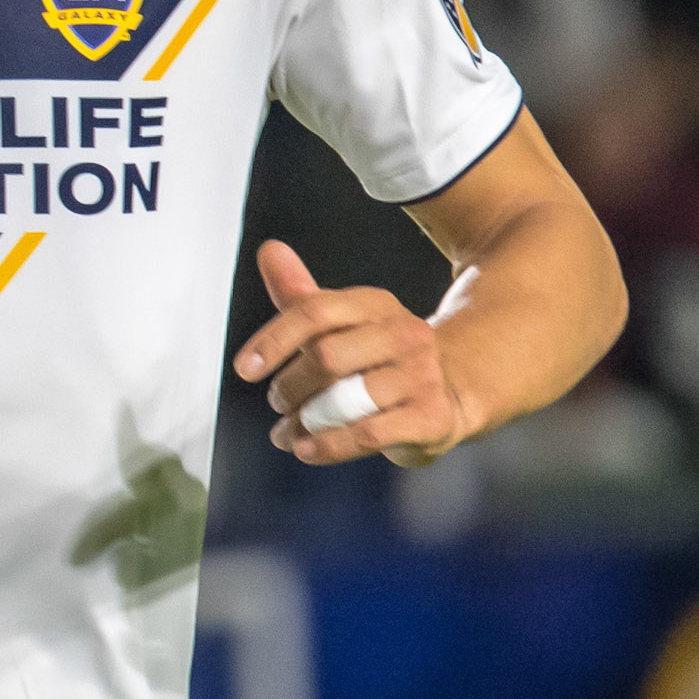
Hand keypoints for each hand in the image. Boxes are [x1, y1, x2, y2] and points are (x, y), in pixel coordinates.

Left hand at [232, 240, 471, 467]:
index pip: (314, 311)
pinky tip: (307, 448)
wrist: (454, 391)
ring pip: (345, 399)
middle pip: (326, 356)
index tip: (244, 368)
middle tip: (279, 402)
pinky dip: (328, 445)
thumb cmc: (381, 356)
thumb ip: (301, 294)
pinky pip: (368, 433)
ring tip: (288, 431)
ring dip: (304, 421)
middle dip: (289, 386)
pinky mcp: (430, 416)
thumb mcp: (343, 322)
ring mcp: (421, 375)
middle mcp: (403, 333)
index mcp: (374, 304)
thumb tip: (269, 250)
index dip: (273, 340)